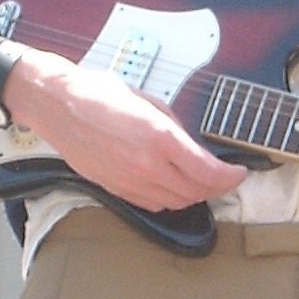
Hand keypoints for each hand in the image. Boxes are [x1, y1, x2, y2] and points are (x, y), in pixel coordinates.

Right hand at [5, 49, 246, 213]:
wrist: (59, 106)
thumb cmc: (100, 94)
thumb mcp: (148, 101)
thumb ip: (174, 129)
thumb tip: (192, 148)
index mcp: (160, 137)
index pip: (208, 172)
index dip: (231, 177)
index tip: (240, 173)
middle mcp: (147, 165)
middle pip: (196, 192)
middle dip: (216, 187)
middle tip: (223, 177)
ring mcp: (130, 181)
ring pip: (176, 203)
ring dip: (194, 195)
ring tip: (200, 182)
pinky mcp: (116, 189)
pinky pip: (153, 204)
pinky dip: (170, 199)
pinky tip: (172, 185)